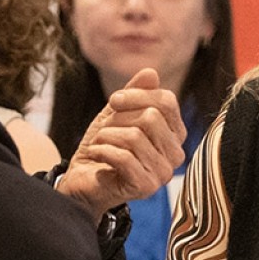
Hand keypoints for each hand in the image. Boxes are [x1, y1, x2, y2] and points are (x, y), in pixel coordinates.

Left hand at [53, 68, 184, 215]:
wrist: (82, 179)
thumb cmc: (104, 146)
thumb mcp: (116, 113)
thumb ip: (134, 93)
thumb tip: (151, 73)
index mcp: (175, 133)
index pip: (166, 102)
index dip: (136, 95)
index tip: (113, 101)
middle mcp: (176, 154)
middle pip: (152, 117)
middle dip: (119, 119)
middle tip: (105, 130)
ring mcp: (163, 173)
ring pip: (135, 137)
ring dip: (106, 136)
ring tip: (99, 144)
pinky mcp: (146, 187)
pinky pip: (124, 157)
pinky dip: (101, 151)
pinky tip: (95, 155)